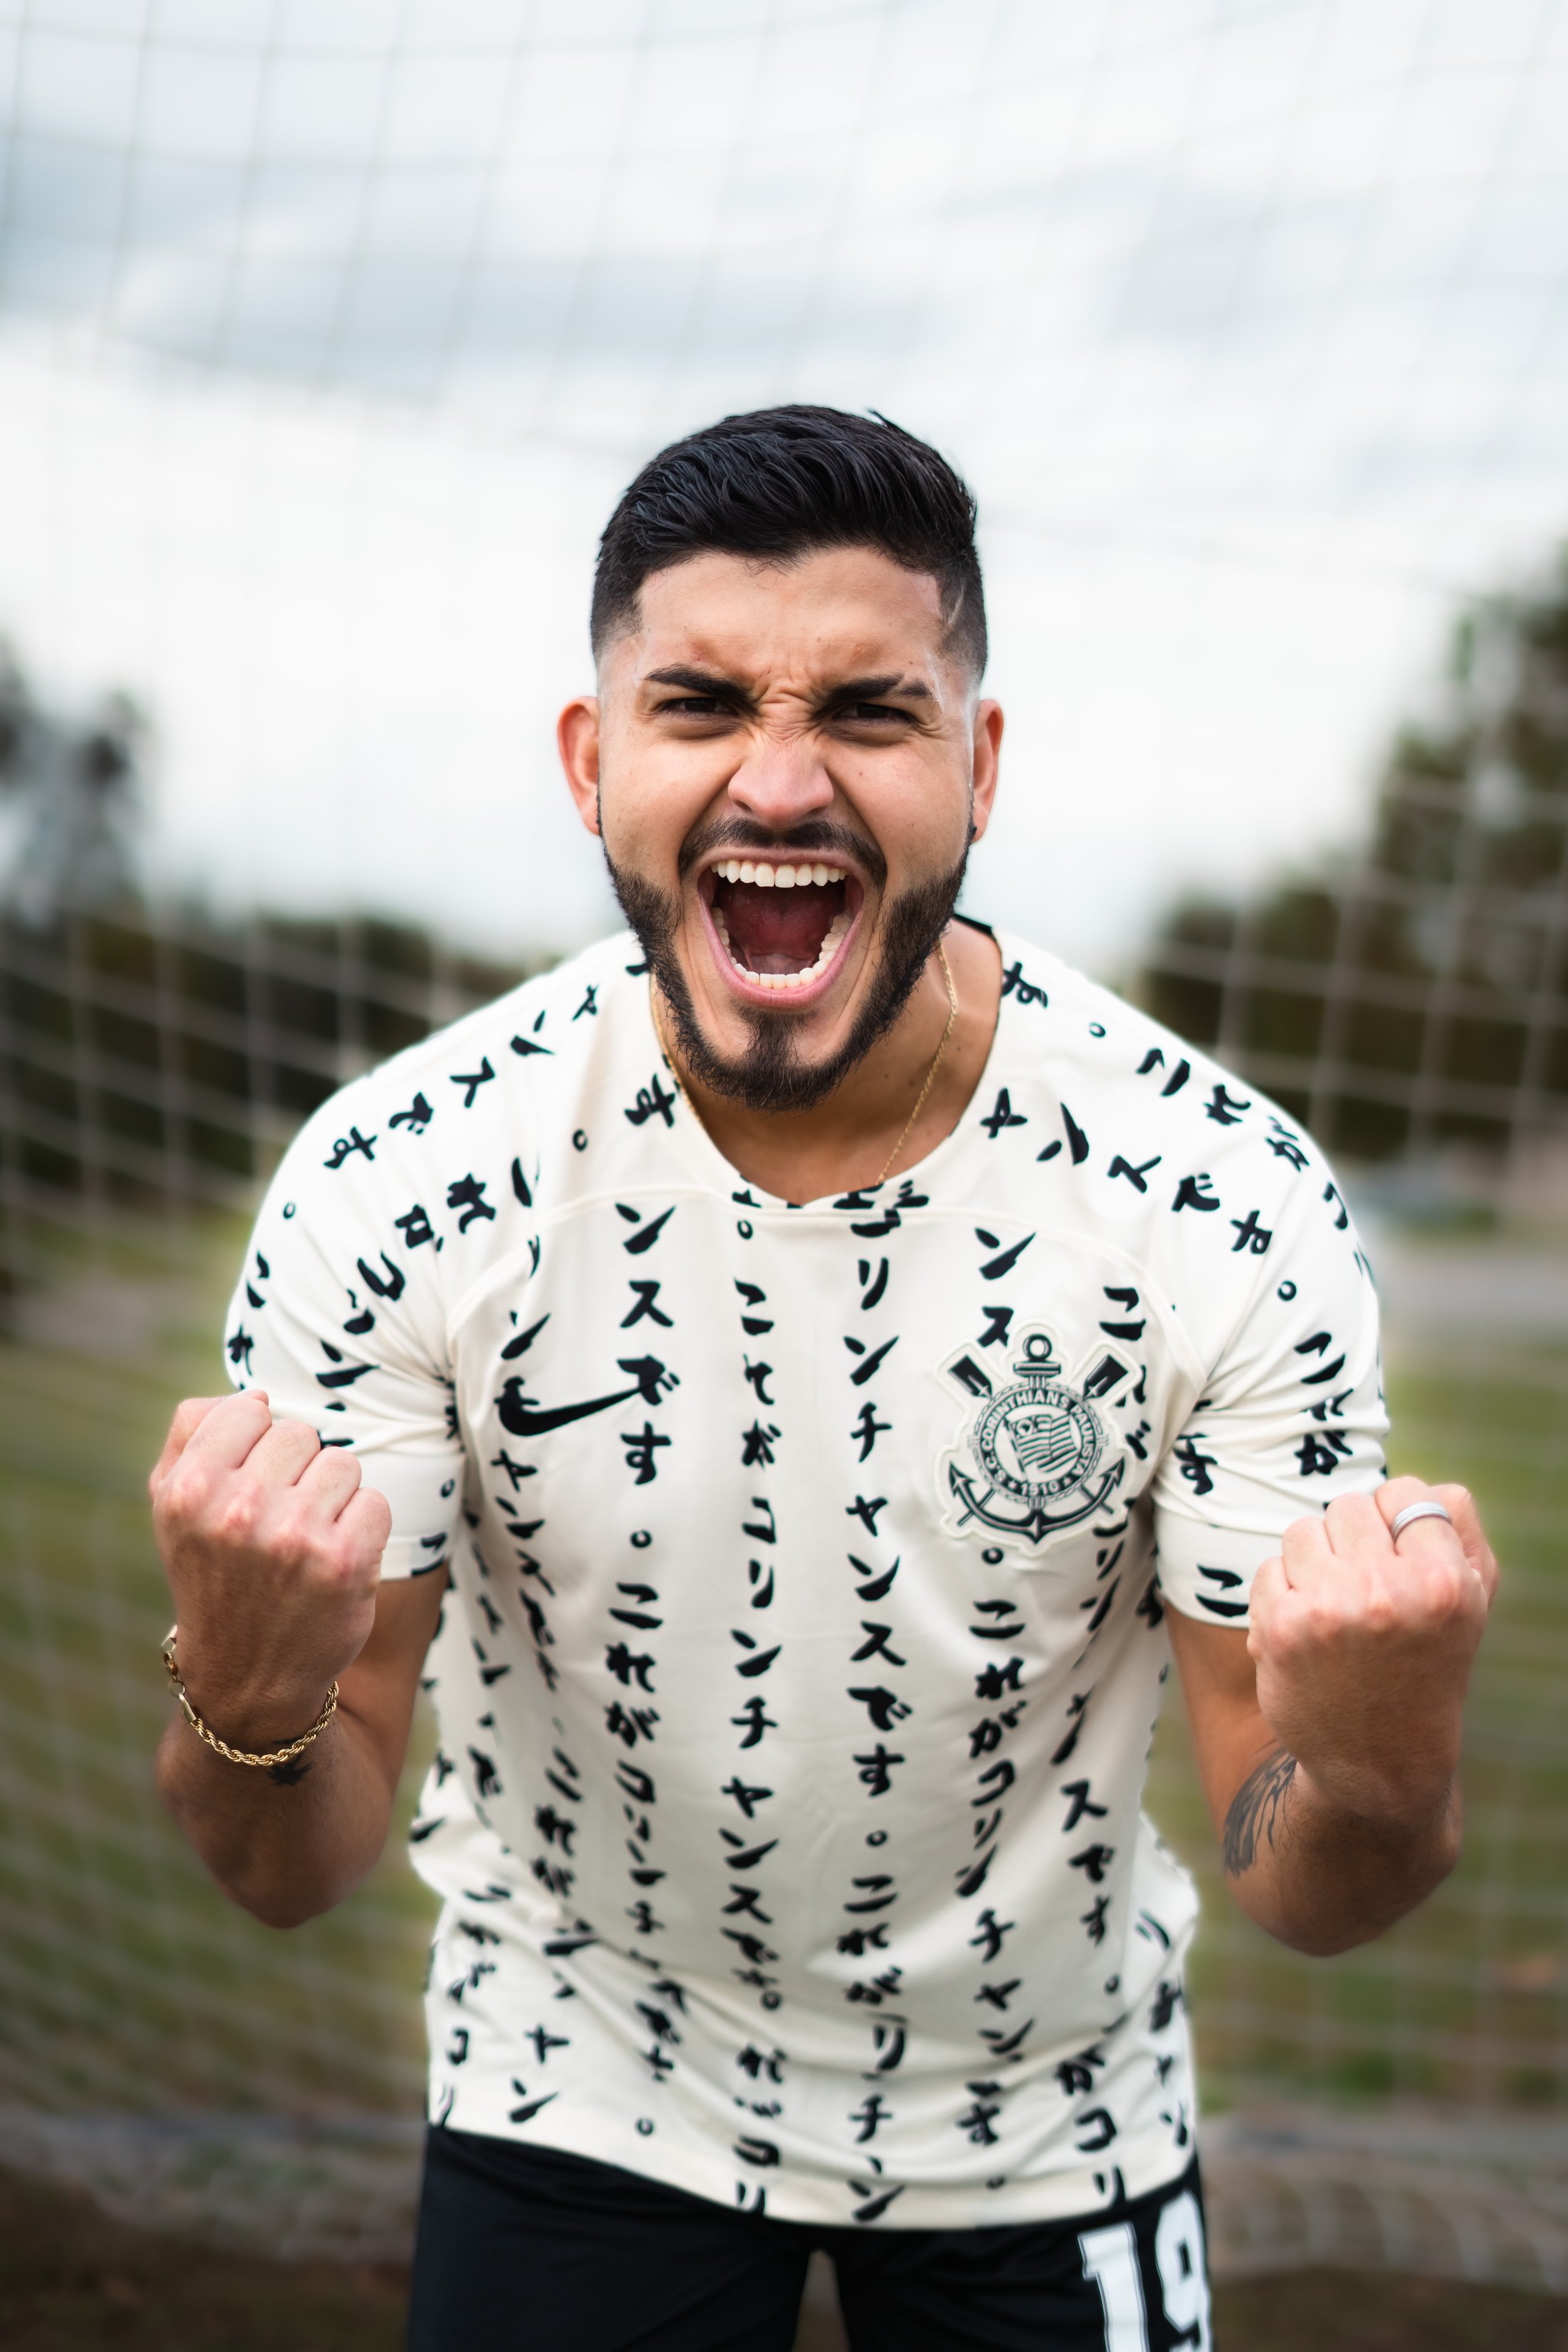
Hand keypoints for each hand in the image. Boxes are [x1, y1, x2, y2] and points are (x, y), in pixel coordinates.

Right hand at [150, 1392, 391, 1746]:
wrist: (246, 1679)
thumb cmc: (215, 1575)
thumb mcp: (174, 1507)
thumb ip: (195, 1433)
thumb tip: (255, 1396)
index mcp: (188, 1490)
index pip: (250, 1408)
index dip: (258, 1442)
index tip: (249, 1483)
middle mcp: (236, 1511)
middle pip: (301, 1433)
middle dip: (297, 1471)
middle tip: (277, 1522)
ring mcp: (292, 1538)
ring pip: (343, 1464)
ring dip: (333, 1499)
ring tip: (305, 1542)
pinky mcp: (344, 1563)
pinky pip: (375, 1501)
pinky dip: (364, 1528)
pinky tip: (335, 1561)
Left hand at [1248, 1479, 1496, 1829]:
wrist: (1380, 1762)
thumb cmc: (1427, 1666)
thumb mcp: (1472, 1603)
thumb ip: (1456, 1529)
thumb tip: (1415, 1486)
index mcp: (1444, 1584)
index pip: (1406, 1492)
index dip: (1398, 1520)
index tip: (1400, 1559)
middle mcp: (1388, 1594)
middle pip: (1350, 1505)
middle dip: (1354, 1541)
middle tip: (1368, 1592)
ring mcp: (1329, 1611)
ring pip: (1304, 1529)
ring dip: (1315, 1562)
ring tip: (1339, 1610)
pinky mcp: (1279, 1629)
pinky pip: (1270, 1566)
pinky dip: (1284, 1592)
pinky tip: (1309, 1632)